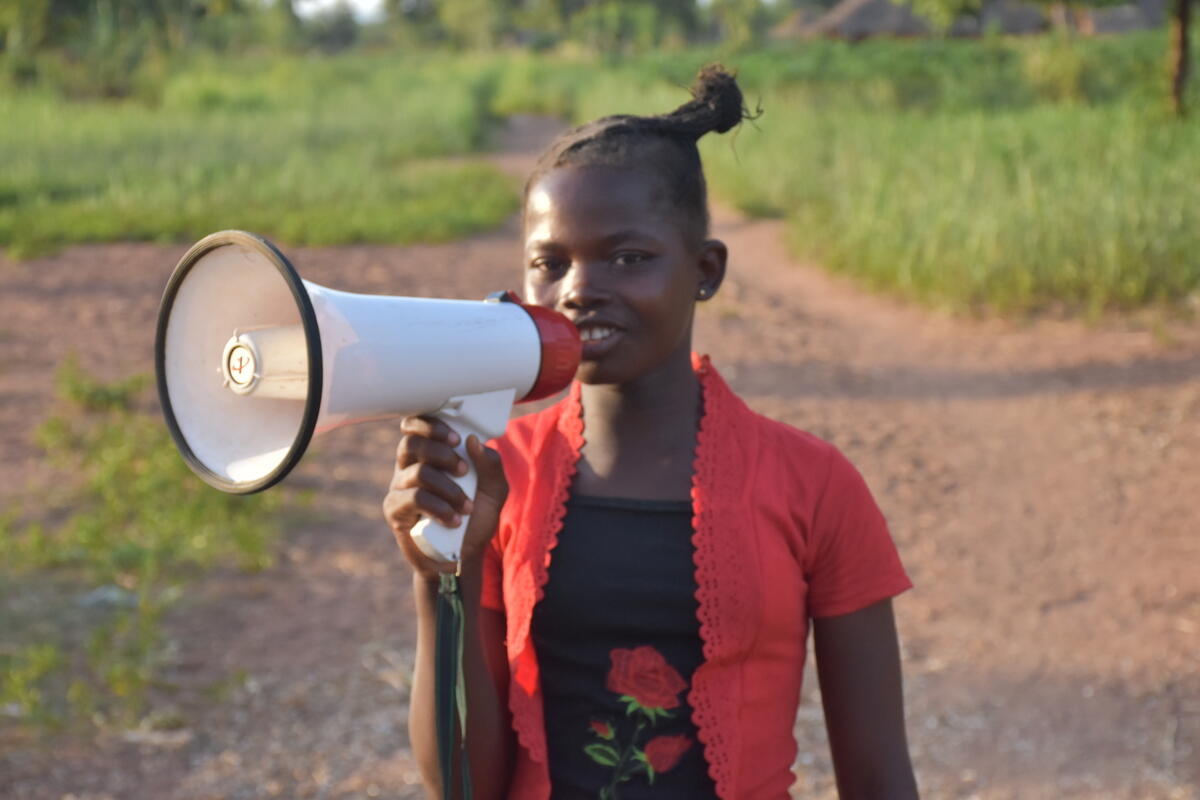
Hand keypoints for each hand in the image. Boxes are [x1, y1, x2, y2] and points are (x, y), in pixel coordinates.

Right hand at [382, 415, 508, 578]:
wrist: (464, 556)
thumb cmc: (476, 518)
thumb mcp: (494, 490)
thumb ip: (490, 464)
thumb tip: (473, 441)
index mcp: (429, 454)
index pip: (415, 425)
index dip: (431, 424)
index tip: (456, 438)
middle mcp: (409, 466)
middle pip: (411, 442)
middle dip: (442, 453)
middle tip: (464, 470)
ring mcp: (399, 488)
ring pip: (418, 472)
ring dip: (449, 488)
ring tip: (466, 507)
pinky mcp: (395, 510)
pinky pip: (414, 498)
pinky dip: (439, 507)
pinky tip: (454, 520)